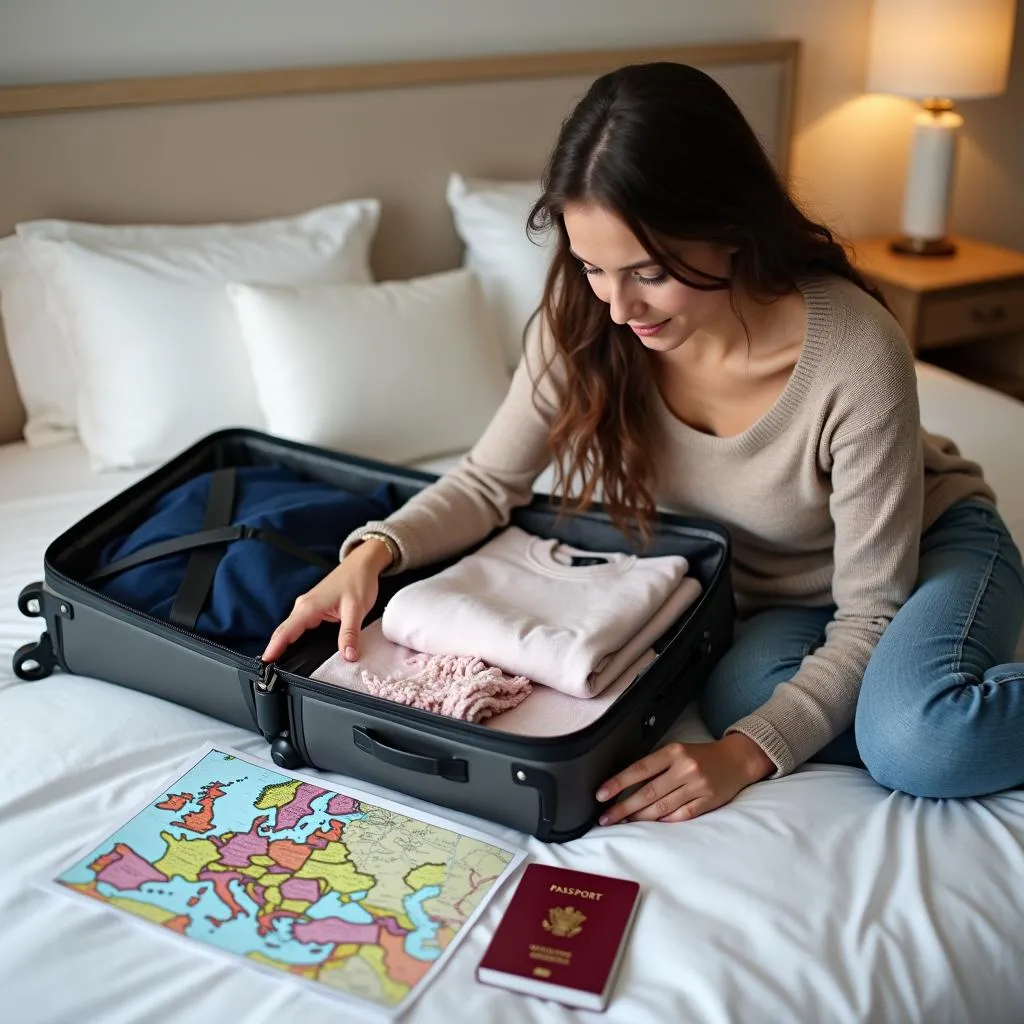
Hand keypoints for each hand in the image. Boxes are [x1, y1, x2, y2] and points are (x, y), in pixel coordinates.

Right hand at [261, 538, 391, 662]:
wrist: (362, 564)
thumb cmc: (358, 581)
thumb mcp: (357, 609)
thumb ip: (350, 634)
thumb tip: (348, 655)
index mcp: (309, 607)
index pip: (285, 632)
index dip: (273, 649)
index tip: (265, 664)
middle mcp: (303, 606)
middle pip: (284, 632)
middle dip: (275, 650)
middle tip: (270, 673)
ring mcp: (307, 606)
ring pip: (291, 629)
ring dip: (284, 645)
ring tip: (279, 665)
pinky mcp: (313, 608)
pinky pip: (298, 626)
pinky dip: (293, 638)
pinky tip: (296, 649)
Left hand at [595, 734, 773, 824]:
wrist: (737, 759)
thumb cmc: (701, 755)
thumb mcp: (677, 751)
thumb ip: (656, 766)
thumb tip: (627, 785)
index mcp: (674, 752)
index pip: (640, 769)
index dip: (618, 782)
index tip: (601, 794)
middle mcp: (685, 768)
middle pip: (648, 792)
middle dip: (623, 807)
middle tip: (605, 818)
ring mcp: (697, 786)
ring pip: (662, 806)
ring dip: (640, 817)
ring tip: (623, 822)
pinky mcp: (707, 801)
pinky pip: (681, 815)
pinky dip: (665, 820)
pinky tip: (652, 823)